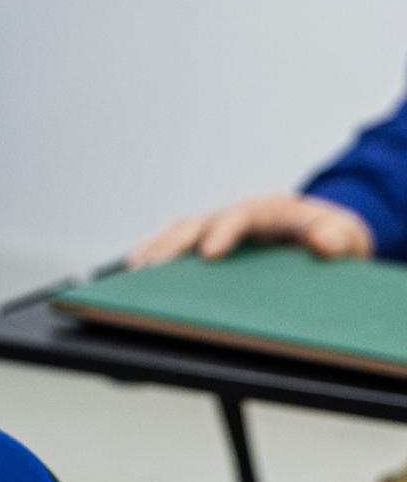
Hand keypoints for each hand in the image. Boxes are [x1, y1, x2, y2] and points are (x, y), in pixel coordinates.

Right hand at [127, 192, 374, 268]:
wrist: (325, 233)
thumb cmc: (333, 235)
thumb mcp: (345, 235)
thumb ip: (337, 237)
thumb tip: (323, 245)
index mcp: (268, 208)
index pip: (240, 214)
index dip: (222, 232)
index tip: (208, 254)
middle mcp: (235, 214)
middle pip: (196, 223)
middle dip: (172, 245)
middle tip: (152, 268)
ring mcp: (217, 227)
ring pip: (179, 233)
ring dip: (156, 250)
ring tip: (135, 272)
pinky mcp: (208, 242)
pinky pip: (176, 245)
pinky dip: (155, 253)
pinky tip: (137, 268)